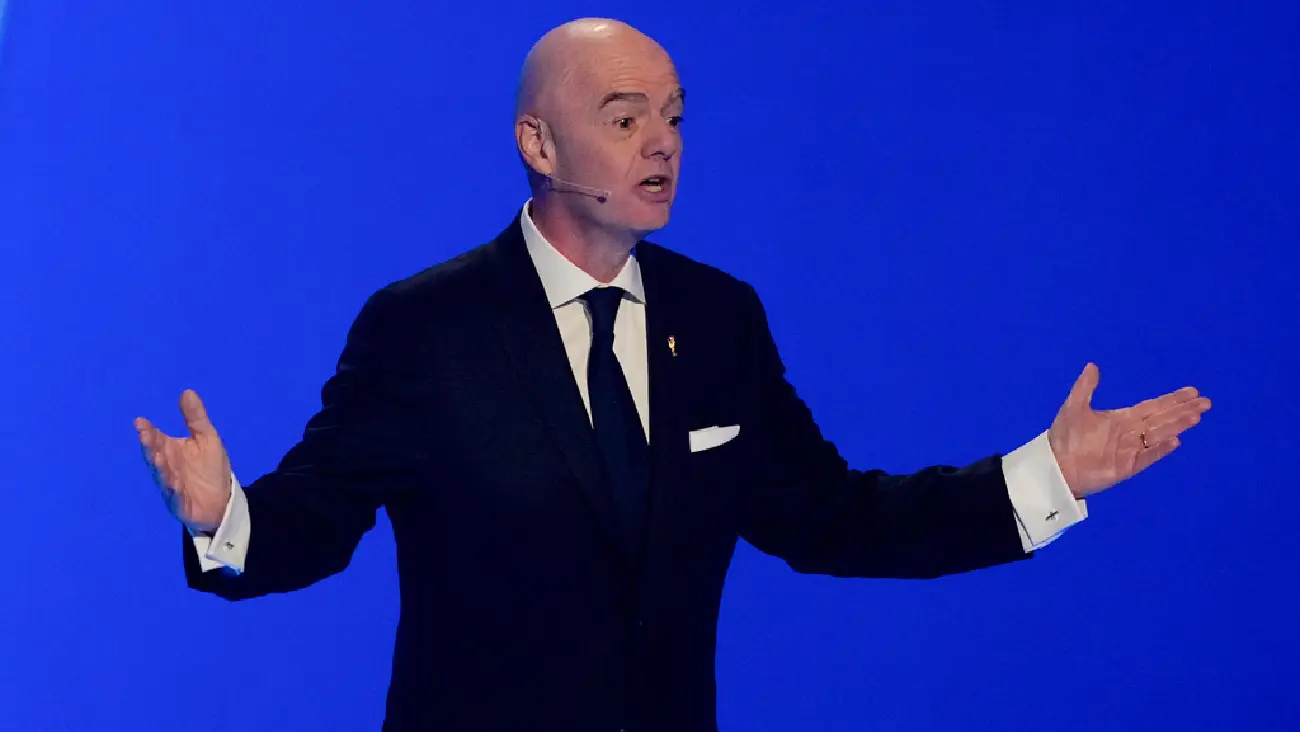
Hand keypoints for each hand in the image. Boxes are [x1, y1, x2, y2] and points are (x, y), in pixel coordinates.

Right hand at [136, 390, 232, 532]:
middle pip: (155, 456)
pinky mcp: (180, 503)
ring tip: (158, 457)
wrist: (222, 499)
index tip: (141, 421)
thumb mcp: (206, 438)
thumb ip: (195, 418)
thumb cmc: (210, 467)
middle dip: (150, 446)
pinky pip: (176, 497)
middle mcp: (167, 467)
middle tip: (145, 435)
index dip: (149, 431)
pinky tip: (174, 484)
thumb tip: (187, 391)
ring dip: (160, 467)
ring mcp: (172, 486)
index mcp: (170, 450)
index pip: (156, 439)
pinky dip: (174, 491)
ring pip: (163, 476)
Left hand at [1048, 363, 1210, 498]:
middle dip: (1183, 410)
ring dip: (1176, 425)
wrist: (1055, 466)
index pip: (1153, 407)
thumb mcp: (1074, 407)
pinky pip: (1147, 456)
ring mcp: (1131, 450)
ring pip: (1159, 435)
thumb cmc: (1064, 437)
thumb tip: (1093, 365)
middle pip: (1163, 419)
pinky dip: (1160, 449)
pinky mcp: (1127, 467)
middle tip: (1205, 402)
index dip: (1172, 400)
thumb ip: (1085, 387)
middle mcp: (1131, 433)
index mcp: (1123, 418)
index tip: (1192, 392)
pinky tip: (1174, 440)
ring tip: (1195, 416)